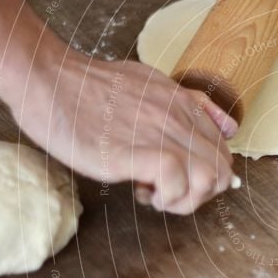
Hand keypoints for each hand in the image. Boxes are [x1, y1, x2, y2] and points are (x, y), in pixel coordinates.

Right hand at [13, 51, 237, 214]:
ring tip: (155, 194)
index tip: (177, 179)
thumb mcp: (152, 84)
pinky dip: (167, 196)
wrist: (49, 78)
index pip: (224, 153)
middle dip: (200, 194)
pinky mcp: (136, 151)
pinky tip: (145, 192)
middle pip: (223, 172)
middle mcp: (179, 118)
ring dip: (186, 199)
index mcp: (184, 105)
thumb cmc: (89, 89)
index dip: (205, 176)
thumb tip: (229, 126)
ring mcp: (160, 133)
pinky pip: (176, 180)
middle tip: (167, 192)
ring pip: (210, 179)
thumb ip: (192, 105)